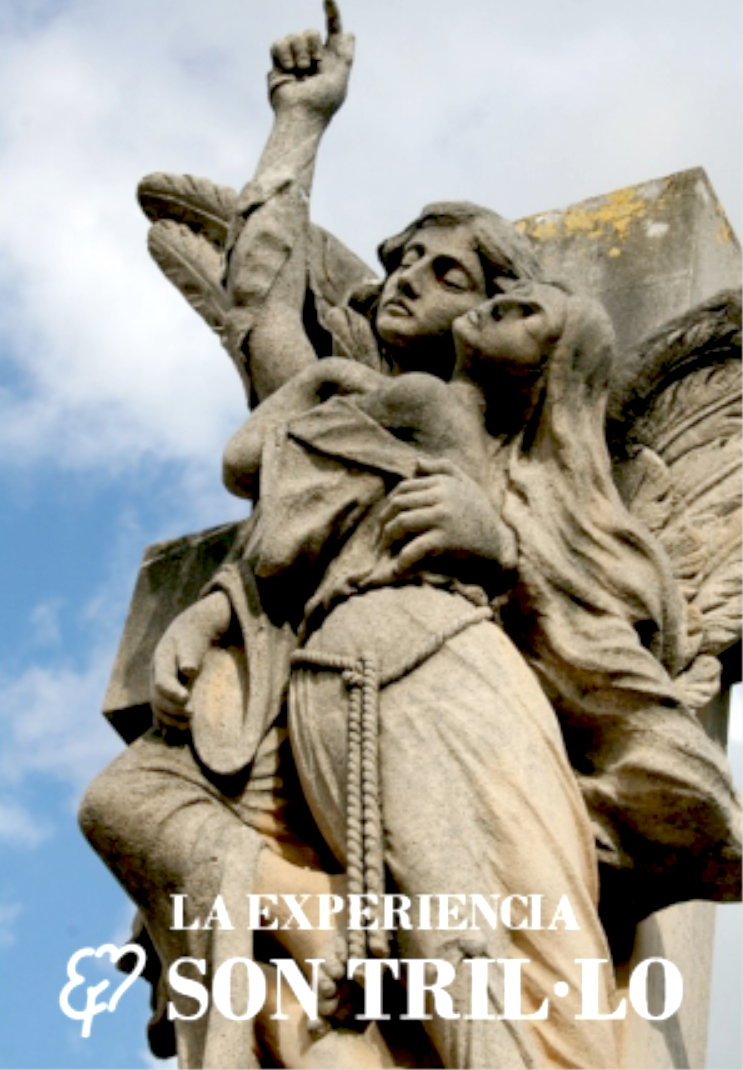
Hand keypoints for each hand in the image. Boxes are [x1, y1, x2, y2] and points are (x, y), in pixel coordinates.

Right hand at [150, 592, 231, 729]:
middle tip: (192, 715)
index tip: (187, 699)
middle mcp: (156, 674)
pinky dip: (165, 725)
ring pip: (157, 707)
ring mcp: (157, 684)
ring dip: (170, 720)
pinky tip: (174, 736)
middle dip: (173, 710)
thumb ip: (190, 655)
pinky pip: (160, 712)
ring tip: (187, 727)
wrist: (190, 631)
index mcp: (161, 659)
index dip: (173, 693)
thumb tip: (189, 670)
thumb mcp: (193, 639)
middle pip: (158, 698)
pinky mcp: (163, 693)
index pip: (163, 681)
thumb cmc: (194, 635)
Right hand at [268, 1, 354, 118]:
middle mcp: (312, 58)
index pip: (332, 30)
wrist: (299, 115)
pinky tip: (287, 69)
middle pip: (311, 31)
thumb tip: (349, 34)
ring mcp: (294, 59)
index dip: (331, 13)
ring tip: (299, 72)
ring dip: (298, 53)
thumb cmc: (322, 102)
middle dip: (312, 46)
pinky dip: (283, 53)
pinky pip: (279, 43)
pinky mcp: (279, 63)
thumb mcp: (340, 78)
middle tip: (313, 67)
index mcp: (330, 60)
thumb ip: (345, 55)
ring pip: (295, 36)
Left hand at [377, 457, 516, 577]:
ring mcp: (442, 517)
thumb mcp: (466, 484)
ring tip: (386, 551)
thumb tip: (416, 463)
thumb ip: (443, 468)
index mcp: (443, 482)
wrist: (500, 544)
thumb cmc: (481, 514)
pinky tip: (399, 568)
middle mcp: (442, 496)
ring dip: (388, 538)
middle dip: (384, 521)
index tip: (387, 518)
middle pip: (398, 504)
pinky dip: (402, 560)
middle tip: (380, 537)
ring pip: (401, 523)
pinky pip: (413, 548)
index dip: (391, 503)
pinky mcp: (444, 540)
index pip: (405, 488)